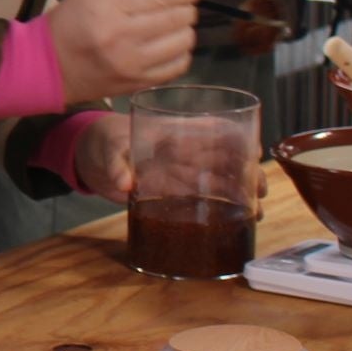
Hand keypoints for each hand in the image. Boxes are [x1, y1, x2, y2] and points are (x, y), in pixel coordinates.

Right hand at [47, 0, 200, 101]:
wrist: (47, 66)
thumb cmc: (71, 22)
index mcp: (109, 6)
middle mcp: (123, 35)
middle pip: (178, 17)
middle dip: (183, 8)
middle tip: (174, 8)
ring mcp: (132, 63)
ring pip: (183, 41)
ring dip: (183, 31)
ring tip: (170, 28)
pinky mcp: (138, 83)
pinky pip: (178, 66)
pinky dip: (180, 53)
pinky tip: (168, 48)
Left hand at [74, 116, 268, 212]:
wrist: (90, 157)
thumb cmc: (103, 140)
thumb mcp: (108, 148)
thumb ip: (115, 164)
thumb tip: (124, 183)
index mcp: (174, 133)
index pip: (215, 129)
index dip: (238, 138)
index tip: (255, 153)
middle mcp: (184, 153)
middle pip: (226, 158)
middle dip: (247, 172)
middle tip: (261, 192)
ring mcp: (181, 174)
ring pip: (220, 180)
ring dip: (240, 194)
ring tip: (255, 212)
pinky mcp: (173, 192)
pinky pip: (202, 198)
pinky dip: (220, 208)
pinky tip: (236, 221)